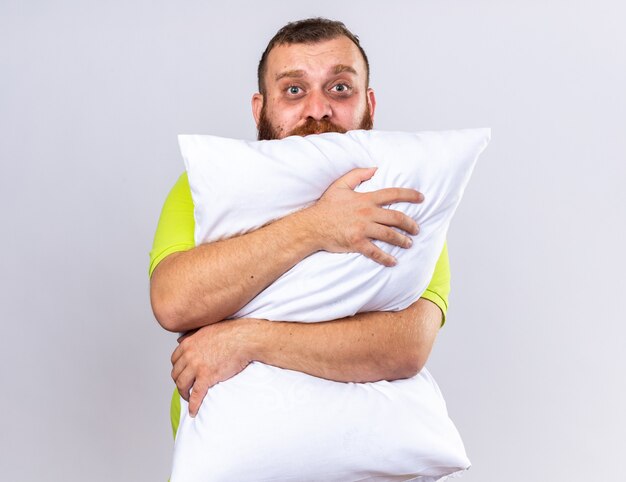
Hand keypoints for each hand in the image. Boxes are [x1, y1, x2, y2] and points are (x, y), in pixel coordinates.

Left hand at [171, 319, 250, 416]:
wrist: (244, 339)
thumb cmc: (230, 332)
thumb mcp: (206, 329)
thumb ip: (191, 334)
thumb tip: (180, 339)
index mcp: (188, 343)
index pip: (174, 360)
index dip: (178, 369)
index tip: (183, 374)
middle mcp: (189, 355)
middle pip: (176, 373)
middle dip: (179, 381)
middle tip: (186, 387)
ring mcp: (197, 367)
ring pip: (182, 385)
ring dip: (184, 393)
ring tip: (188, 398)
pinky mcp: (207, 377)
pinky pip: (196, 395)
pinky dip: (193, 405)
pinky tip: (193, 412)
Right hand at [305, 167, 422, 265]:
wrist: (312, 225)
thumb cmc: (326, 206)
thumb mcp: (340, 185)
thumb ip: (357, 174)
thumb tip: (375, 168)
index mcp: (365, 199)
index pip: (393, 194)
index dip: (410, 195)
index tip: (422, 198)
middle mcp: (367, 213)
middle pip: (396, 217)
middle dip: (410, 224)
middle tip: (417, 229)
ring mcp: (362, 229)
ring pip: (390, 235)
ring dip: (402, 240)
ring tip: (409, 244)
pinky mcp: (357, 242)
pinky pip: (375, 252)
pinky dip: (386, 258)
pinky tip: (393, 262)